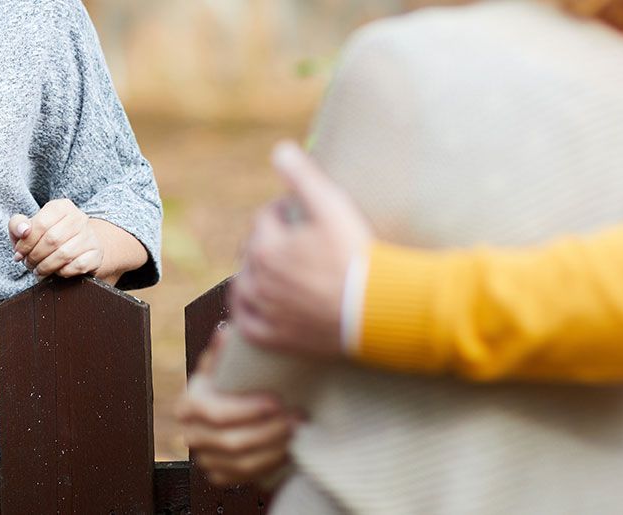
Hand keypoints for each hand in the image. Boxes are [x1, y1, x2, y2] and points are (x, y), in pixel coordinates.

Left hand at [10, 199, 104, 278]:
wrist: (78, 247)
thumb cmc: (47, 236)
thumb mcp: (28, 227)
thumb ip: (17, 225)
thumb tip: (22, 230)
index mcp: (61, 206)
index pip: (41, 224)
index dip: (26, 242)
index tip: (18, 253)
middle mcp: (79, 217)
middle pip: (52, 240)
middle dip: (35, 256)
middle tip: (29, 264)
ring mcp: (90, 235)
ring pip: (64, 254)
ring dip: (46, 266)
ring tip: (38, 270)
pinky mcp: (96, 253)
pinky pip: (77, 266)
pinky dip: (63, 272)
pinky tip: (56, 271)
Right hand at [177, 333, 299, 486]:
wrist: (230, 413)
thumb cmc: (230, 382)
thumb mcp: (225, 364)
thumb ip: (224, 351)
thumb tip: (224, 333)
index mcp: (188, 406)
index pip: (217, 414)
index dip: (248, 411)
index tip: (276, 401)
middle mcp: (191, 436)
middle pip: (232, 442)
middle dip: (269, 431)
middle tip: (297, 417)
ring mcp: (205, 459)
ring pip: (242, 463)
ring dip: (275, 448)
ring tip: (299, 430)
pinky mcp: (221, 476)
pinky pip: (247, 477)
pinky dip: (271, 464)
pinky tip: (290, 448)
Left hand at [231, 141, 372, 357]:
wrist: (378, 309)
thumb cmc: (356, 255)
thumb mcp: (331, 207)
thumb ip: (303, 176)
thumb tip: (280, 149)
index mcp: (265, 249)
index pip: (265, 219)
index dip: (284, 210)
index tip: (302, 211)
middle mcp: (257, 282)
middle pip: (253, 252)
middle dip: (269, 240)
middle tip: (293, 238)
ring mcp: (265, 313)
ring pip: (244, 288)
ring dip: (253, 275)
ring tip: (272, 269)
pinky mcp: (276, 339)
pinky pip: (247, 327)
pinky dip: (247, 315)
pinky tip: (255, 307)